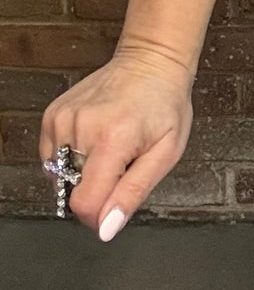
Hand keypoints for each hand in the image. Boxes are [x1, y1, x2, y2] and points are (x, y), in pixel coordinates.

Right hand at [38, 42, 194, 241]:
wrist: (150, 61)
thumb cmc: (165, 105)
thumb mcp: (166, 153)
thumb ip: (133, 193)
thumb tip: (106, 228)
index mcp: (113, 139)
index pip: (84, 203)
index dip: (99, 217)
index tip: (114, 206)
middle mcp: (81, 127)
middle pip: (73, 191)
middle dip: (97, 189)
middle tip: (122, 163)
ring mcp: (62, 119)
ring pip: (61, 175)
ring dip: (82, 172)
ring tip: (109, 146)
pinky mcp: (52, 114)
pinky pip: (51, 156)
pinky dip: (70, 157)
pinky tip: (93, 139)